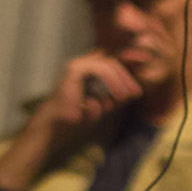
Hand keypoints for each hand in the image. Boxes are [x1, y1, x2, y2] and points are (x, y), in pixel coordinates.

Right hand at [0, 53, 142, 190]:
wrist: (55, 127)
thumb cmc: (76, 119)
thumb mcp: (102, 106)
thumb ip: (115, 96)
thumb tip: (133, 91)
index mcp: (87, 70)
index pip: (112, 65)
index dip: (126, 74)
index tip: (136, 92)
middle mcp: (82, 64)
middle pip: (112, 63)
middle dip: (126, 78)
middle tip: (136, 93)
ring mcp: (77, 65)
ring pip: (108, 64)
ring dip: (121, 81)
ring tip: (127, 97)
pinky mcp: (74, 69)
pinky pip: (100, 69)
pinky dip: (111, 82)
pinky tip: (117, 96)